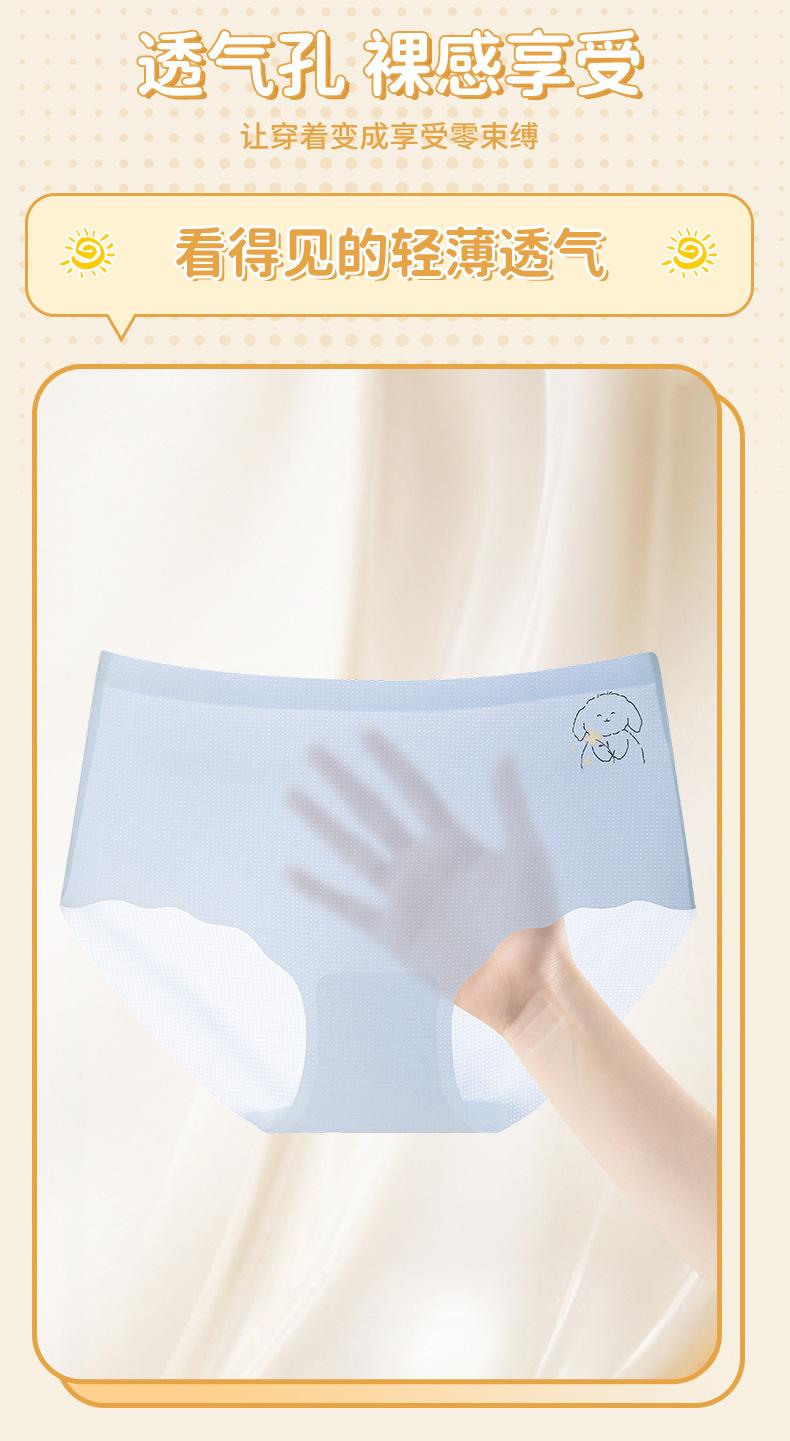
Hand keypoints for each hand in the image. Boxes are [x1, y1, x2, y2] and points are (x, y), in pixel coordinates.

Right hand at [286, 729, 569, 1032]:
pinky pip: (348, 907)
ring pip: (353, 851)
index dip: (390, 762)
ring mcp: (405, 899)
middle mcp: (423, 865)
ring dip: (323, 823)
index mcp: (455, 844)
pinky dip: (320, 890)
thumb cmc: (537, 920)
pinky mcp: (393, 935)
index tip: (364, 732)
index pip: (414, 791)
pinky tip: (291, 871)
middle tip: (313, 751)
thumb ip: (510, 806)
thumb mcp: (528, 855)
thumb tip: (503, 754)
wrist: (525, 982)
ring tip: (293, 794)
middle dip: (344, 782)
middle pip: (374, 813)